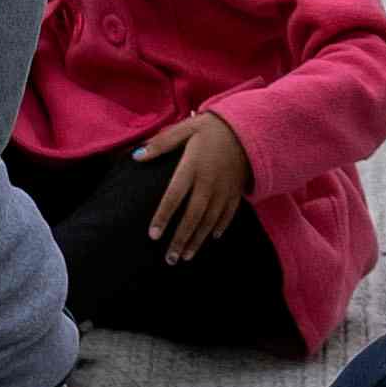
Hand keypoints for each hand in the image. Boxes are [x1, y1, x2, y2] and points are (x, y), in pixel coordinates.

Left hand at [147, 110, 252, 263]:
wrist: (249, 128)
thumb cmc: (213, 127)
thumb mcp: (186, 128)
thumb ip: (162, 143)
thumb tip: (137, 156)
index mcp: (193, 167)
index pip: (174, 196)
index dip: (163, 217)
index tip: (153, 235)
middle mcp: (209, 182)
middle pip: (192, 217)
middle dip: (180, 239)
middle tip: (169, 259)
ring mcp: (224, 190)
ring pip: (209, 221)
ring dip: (197, 240)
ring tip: (185, 257)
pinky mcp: (236, 192)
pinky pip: (228, 214)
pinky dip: (219, 228)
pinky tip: (210, 238)